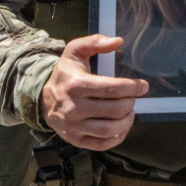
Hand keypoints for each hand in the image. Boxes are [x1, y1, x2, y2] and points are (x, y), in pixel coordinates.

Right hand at [39, 36, 147, 150]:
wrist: (42, 99)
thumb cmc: (65, 74)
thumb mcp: (74, 52)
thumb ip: (95, 42)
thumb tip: (118, 41)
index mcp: (77, 85)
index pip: (113, 89)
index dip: (134, 87)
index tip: (143, 86)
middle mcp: (74, 108)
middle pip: (116, 109)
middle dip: (131, 102)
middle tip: (132, 97)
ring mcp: (74, 127)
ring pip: (111, 129)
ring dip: (128, 120)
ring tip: (129, 111)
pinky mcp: (75, 140)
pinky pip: (102, 144)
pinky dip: (117, 137)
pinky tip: (121, 126)